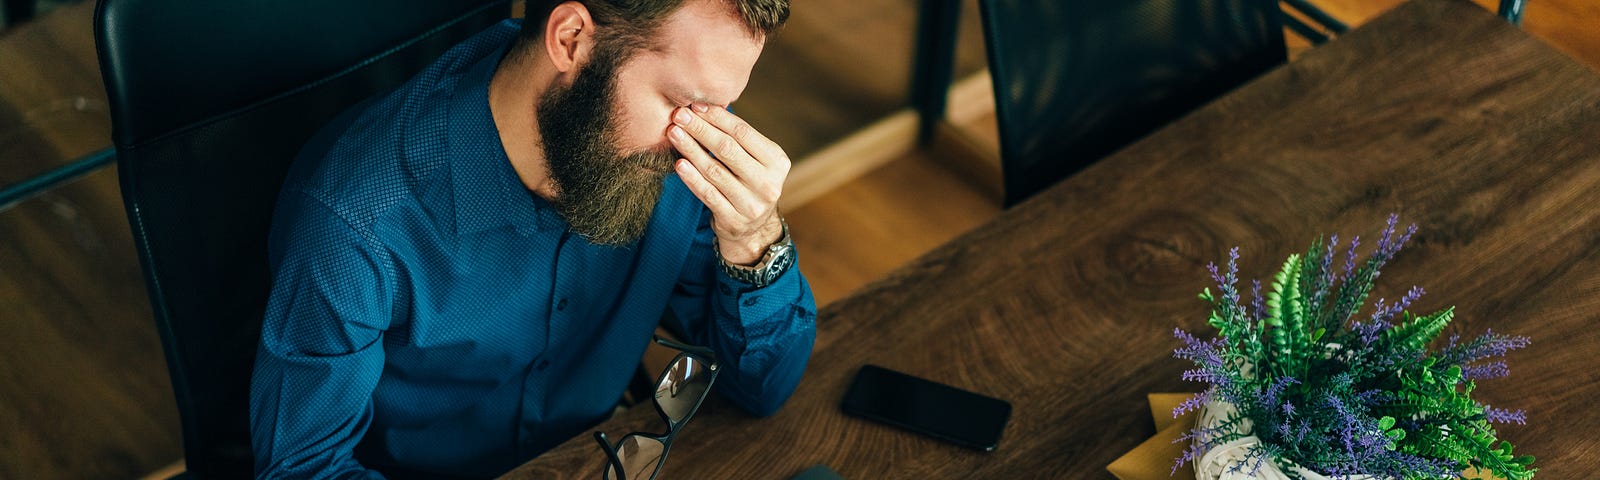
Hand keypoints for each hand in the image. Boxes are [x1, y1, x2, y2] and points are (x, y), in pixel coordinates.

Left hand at [668, 105, 788, 265]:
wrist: (754, 228)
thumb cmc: (749, 182)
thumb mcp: (756, 160)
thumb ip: (739, 139)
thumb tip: (704, 107)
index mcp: (777, 161)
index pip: (743, 133)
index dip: (718, 118)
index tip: (695, 106)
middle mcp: (768, 183)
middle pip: (727, 150)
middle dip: (700, 129)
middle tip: (679, 115)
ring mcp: (752, 204)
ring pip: (714, 171)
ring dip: (691, 149)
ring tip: (674, 134)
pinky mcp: (733, 220)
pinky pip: (708, 194)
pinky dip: (692, 178)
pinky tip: (679, 164)